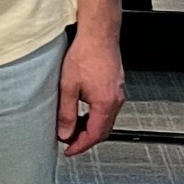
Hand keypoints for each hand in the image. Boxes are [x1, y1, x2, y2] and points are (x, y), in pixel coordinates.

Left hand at [59, 29, 124, 156]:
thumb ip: (66, 113)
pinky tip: (83, 111)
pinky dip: (95, 116)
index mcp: (105, 103)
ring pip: (106, 120)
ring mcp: (118, 92)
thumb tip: (65, 132)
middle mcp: (116, 99)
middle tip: (69, 141)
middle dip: (85, 139)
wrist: (99, 33)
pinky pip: (108, 109)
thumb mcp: (68, 87)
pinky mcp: (116, 85)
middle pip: (103, 131)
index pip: (94, 135)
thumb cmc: (86, 53)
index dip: (80, 146)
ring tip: (73, 127)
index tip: (69, 150)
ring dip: (90, 127)